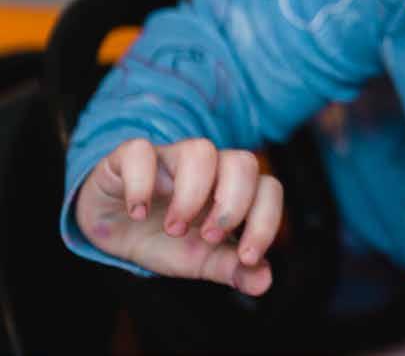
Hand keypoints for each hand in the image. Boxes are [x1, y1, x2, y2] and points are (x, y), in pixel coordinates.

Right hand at [74, 138, 282, 295]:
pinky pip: (140, 150)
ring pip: (200, 150)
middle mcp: (208, 166)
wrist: (110, 228)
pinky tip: (138, 213)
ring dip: (192, 194)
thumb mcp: (197, 260)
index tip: (247, 257)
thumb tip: (264, 281)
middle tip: (207, 237)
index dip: (266, 221)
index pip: (268, 188)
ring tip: (173, 228)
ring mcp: (170, 157)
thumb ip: (231, 268)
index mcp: (231, 188)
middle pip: (243, 162)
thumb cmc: (162, 237)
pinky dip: (141, 184)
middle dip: (232, 205)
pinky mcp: (129, 157)